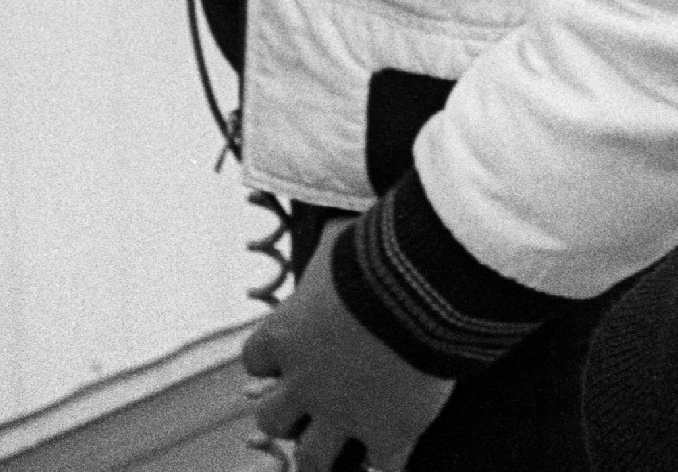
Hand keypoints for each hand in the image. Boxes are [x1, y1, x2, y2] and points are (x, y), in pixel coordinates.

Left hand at [239, 230, 452, 471]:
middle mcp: (304, 383)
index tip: (289, 356)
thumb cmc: (376, 255)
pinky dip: (385, 465)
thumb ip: (327, 250)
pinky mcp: (390, 434)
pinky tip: (392, 457)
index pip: (255, 360)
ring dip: (321, 454)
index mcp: (284, 336)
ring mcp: (344, 416)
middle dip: (288, 414)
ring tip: (336, 451)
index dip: (272, 361)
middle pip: (271, 420)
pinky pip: (381, 470)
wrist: (422, 287)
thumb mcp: (338, 242)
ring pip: (311, 460)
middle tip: (311, 406)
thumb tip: (334, 229)